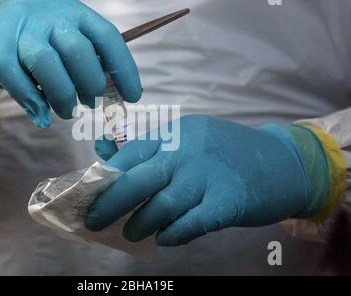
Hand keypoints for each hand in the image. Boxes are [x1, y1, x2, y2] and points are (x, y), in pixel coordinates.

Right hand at [0, 0, 140, 127]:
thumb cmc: (26, 43)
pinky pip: (18, 81)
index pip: (106, 36)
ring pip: (47, 64)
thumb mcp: (57, 39)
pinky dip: (34, 103)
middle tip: (90, 103)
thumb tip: (111, 92)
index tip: (132, 96)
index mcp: (69, 10)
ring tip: (67, 111)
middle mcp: (45, 14)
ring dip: (63, 96)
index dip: (124, 69)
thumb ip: (81, 59)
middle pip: (78, 50)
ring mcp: (16, 29)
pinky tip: (42, 117)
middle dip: (91, 84)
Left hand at [85, 115, 325, 245]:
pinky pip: (191, 224)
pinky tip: (165, 238)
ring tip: (129, 233)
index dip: (106, 176)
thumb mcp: (190, 140)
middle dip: (110, 203)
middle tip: (94, 221)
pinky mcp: (228, 201)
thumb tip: (107, 160)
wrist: (282, 162)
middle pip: (138, 179)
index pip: (130, 153)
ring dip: (140, 223)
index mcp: (175, 133)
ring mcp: (208, 175)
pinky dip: (173, 234)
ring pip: (162, 204)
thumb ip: (152, 150)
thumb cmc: (226, 154)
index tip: (90, 195)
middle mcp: (188, 151)